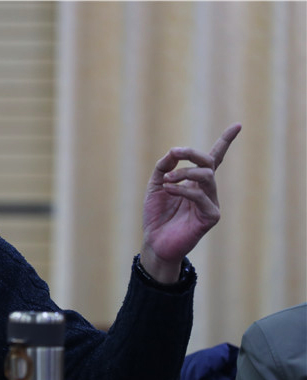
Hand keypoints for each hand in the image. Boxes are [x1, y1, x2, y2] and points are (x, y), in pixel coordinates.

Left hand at [140, 123, 241, 282]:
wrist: (154, 242)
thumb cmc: (156, 215)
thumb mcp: (155, 186)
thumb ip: (163, 167)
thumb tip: (173, 152)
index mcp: (196, 181)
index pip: (214, 158)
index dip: (226, 141)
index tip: (238, 125)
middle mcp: (206, 190)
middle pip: (209, 162)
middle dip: (192, 153)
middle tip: (174, 152)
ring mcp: (210, 203)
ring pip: (206, 177)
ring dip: (184, 173)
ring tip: (167, 180)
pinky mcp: (210, 217)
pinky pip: (201, 196)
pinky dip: (183, 190)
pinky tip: (169, 191)